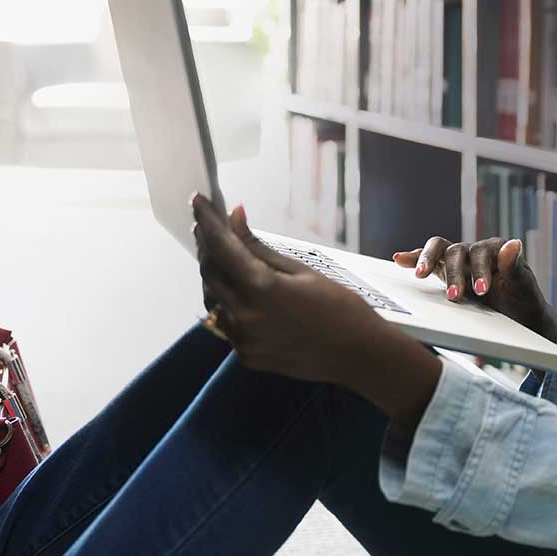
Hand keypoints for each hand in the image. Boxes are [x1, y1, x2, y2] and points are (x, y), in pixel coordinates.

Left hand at [193, 195, 440, 425]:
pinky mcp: (246, 355)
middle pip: (209, 272)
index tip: (197, 200)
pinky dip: (225, 300)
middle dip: (206, 244)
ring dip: (213, 272)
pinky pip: (224, 321)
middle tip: (208, 223)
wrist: (358, 354)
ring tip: (220, 251)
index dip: (207, 220)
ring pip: (212, 298)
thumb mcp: (301, 269)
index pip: (221, 246)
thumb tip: (235, 218)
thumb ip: (260, 246)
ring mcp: (243, 340)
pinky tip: (235, 287)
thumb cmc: (340, 307)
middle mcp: (245, 317)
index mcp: (261, 289)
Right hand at [393, 237, 556, 342]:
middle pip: (457, 251)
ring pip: (440, 250)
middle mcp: (475, 250)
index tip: (480, 291)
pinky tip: (400, 259)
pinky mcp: (447, 271)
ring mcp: (460, 260)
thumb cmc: (523, 300)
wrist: (520, 316)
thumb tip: (514, 244)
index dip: (479, 270)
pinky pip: (429, 260)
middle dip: (454, 274)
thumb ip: (514, 266)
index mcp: (495, 249)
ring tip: (420, 274)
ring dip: (429, 262)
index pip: (481, 251)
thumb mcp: (523, 286)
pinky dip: (414, 258)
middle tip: (455, 297)